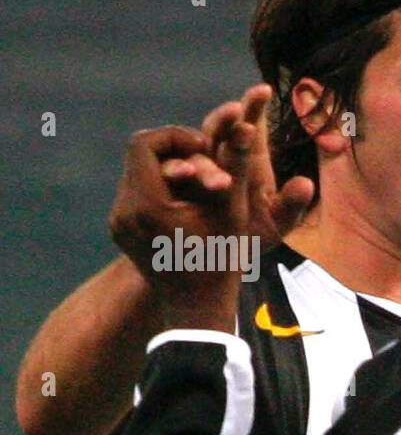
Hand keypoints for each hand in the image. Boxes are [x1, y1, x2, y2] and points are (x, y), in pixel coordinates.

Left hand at [107, 85, 313, 329]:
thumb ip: (235, 165)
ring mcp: (118, 223)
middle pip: (139, 156)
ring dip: (167, 170)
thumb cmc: (223, 261)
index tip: (204, 147)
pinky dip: (159, 189)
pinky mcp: (120, 231)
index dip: (175, 136)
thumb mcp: (233, 211)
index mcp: (148, 205)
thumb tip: (247, 126)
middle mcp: (124, 211)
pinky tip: (184, 203)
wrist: (199, 308)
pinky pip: (134, 195)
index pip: (145, 142)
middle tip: (203, 161)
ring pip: (137, 174)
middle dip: (173, 153)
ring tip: (197, 182)